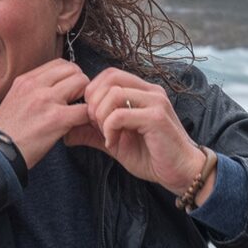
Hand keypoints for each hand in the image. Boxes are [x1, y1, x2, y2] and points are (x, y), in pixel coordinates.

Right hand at [0, 59, 89, 167]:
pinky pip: (84, 110)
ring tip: (78, 112)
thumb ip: (33, 90)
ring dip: (85, 97)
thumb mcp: (14, 100)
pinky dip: (88, 117)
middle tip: (77, 101)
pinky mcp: (57, 119)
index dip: (70, 75)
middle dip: (80, 84)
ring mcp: (47, 100)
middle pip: (73, 70)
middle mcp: (35, 85)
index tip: (70, 89)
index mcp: (25, 80)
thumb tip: (54, 86)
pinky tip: (80, 125)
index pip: (59, 63)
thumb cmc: (7, 133)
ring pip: (82, 83)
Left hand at [64, 68, 212, 201]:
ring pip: (113, 93)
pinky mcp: (156, 118)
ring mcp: (155, 102)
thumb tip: (66, 133)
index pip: (109, 74)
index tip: (91, 119)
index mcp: (141, 91)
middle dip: (93, 102)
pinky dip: (109, 129)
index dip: (93, 93)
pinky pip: (120, 114)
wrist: (181, 173)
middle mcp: (150, 91)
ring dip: (100, 116)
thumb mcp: (115, 143)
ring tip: (105, 135)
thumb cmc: (152, 157)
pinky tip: (112, 144)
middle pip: (109, 78)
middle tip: (95, 126)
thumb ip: (92, 134)